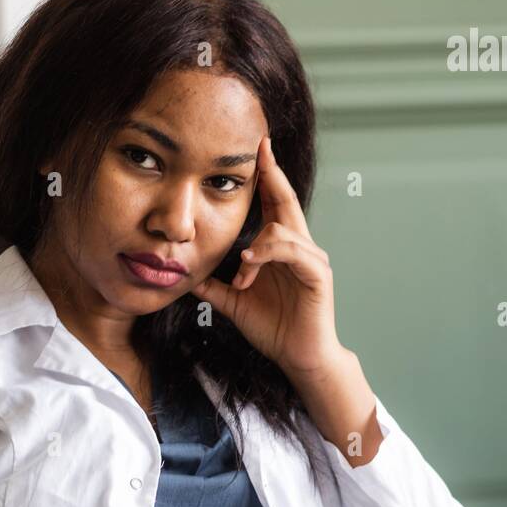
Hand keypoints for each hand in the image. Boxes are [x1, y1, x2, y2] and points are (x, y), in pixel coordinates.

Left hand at [192, 135, 343, 389]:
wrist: (299, 358)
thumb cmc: (275, 329)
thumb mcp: (235, 303)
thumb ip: (215, 286)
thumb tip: (188, 276)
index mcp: (281, 250)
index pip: (272, 205)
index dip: (265, 178)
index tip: (254, 152)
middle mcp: (299, 247)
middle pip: (286, 201)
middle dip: (273, 173)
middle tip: (260, 148)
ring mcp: (311, 259)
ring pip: (282, 228)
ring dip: (256, 247)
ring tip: (242, 273)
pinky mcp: (318, 275)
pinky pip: (293, 251)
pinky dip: (269, 254)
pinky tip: (250, 264)